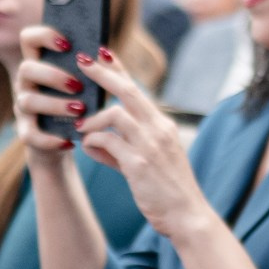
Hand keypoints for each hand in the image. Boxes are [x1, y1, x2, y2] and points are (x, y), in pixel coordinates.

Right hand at [15, 23, 90, 158]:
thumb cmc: (81, 104)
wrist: (68, 139)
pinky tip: (69, 141)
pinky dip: (50, 139)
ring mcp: (23, 108)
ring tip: (80, 110)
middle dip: (53, 75)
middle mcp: (26, 83)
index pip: (29, 39)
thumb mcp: (88, 85)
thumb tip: (105, 53)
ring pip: (28, 101)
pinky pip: (31, 135)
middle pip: (26, 68)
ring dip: (55, 104)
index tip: (68, 44)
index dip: (44, 35)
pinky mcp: (27, 132)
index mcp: (40, 64)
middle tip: (78, 85)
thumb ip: (93, 68)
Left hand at [69, 47, 208, 239]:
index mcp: (163, 125)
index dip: (119, 68)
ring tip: (81, 128)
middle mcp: (159, 129)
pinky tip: (87, 148)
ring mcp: (150, 145)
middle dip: (103, 73)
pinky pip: (107, 141)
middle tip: (82, 61)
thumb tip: (93, 143)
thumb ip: (120, 150)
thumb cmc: (168, 192)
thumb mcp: (148, 163)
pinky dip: (93, 142)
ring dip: (93, 119)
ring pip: (115, 113)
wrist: (187, 216)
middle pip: (127, 90)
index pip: (138, 89)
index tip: (102, 52)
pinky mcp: (139, 163)